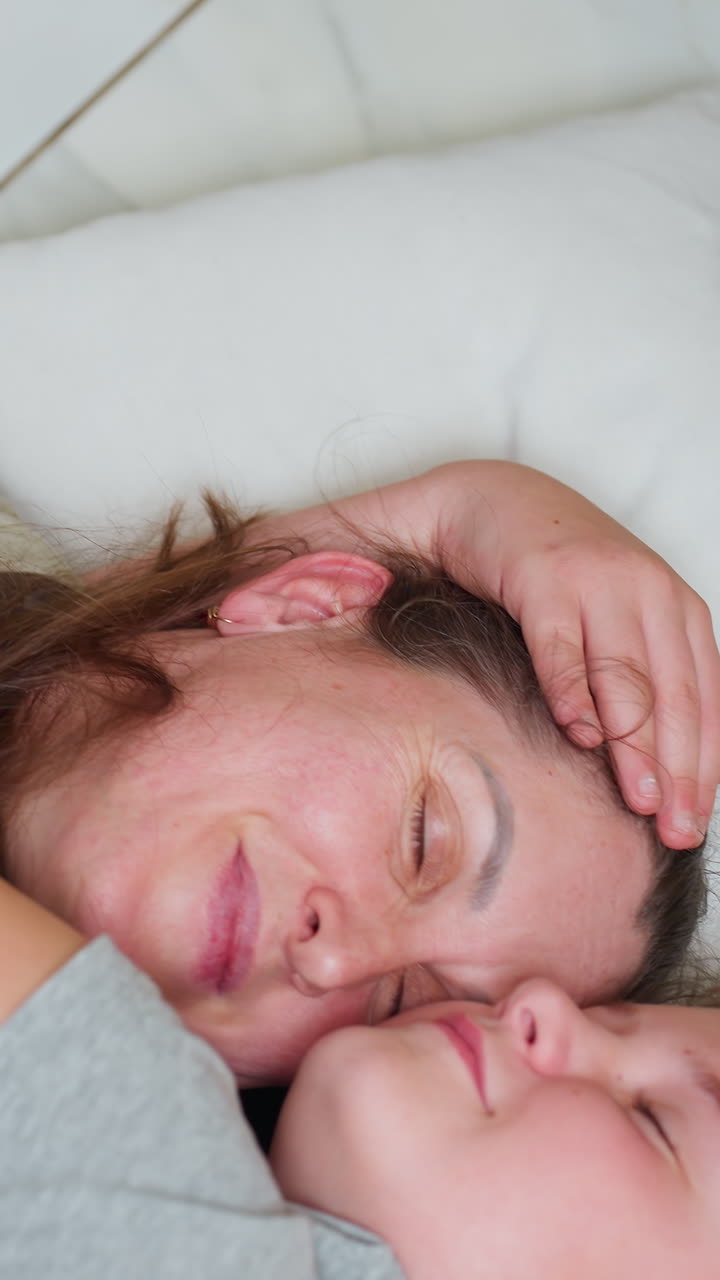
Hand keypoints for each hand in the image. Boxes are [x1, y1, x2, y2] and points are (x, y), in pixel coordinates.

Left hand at [251, 458, 719, 848]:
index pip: (562, 627)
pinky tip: (703, 791)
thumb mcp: (371, 534)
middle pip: (631, 661)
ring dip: (685, 749)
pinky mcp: (674, 606)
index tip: (584, 742)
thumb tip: (221, 610)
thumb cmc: (443, 535)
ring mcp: (648, 585)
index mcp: (536, 558)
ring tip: (679, 823)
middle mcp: (606, 569)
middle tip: (647, 815)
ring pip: (679, 675)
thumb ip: (307, 570)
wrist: (506, 492)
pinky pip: (704, 674)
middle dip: (643, 739)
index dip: (577, 685)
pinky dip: (709, 731)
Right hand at [438, 462, 719, 848]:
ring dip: (633, 743)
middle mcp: (647, 590)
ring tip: (638, 798)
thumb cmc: (557, 574)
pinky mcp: (544, 576)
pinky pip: (560, 644)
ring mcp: (598, 580)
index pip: (704, 698)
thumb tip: (658, 770)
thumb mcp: (615, 620)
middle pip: (672, 694)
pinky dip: (570, 691)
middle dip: (677, 768)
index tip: (694, 823)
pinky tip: (577, 733)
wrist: (492, 501)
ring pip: (624, 675)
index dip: (704, 765)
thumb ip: (639, 677)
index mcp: (675, 606)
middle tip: (672, 826)